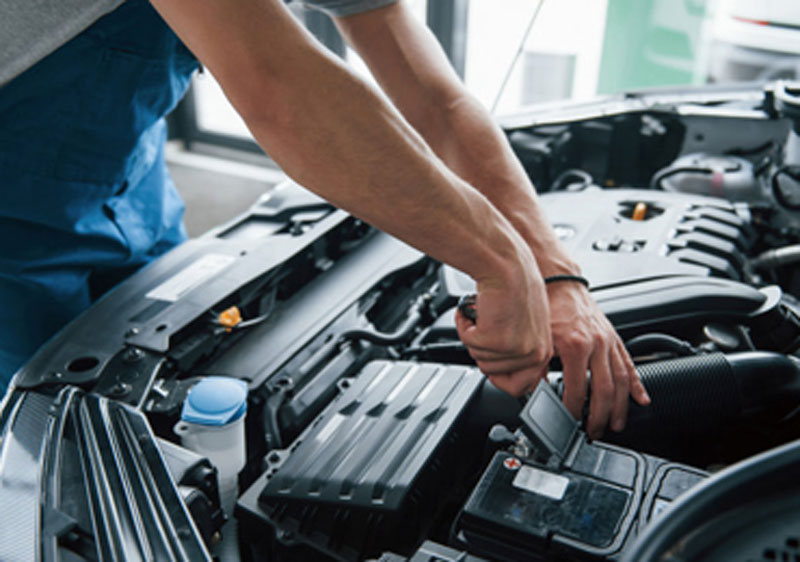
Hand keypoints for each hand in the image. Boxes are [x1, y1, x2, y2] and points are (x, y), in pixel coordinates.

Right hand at [455, 251, 552, 396]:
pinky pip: (468, 344)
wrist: (505, 264)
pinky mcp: (497, 340)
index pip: (520, 387)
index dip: (499, 376)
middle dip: (483, 352)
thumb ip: (519, 352)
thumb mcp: (525, 326)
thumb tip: (503, 373)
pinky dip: (465, 326)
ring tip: (485, 314)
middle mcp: (534, 353)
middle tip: (488, 328)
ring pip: (480, 359)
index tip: (491, 362)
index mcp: (543, 352)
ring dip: (474, 336)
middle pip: (494, 374)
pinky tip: (476, 310)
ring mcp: (517, 349)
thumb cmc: (514, 286)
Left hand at [547, 281, 649, 438]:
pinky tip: (642, 400)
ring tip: (617, 425)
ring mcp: (609, 342)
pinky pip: (629, 364)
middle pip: (604, 391)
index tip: (568, 422)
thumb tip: (532, 393)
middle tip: (594, 432)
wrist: (560, 281)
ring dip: (621, 407)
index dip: (573, 410)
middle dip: (600, 416)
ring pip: (621, 381)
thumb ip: (536, 367)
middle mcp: (596, 344)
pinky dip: (637, 384)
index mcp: (575, 346)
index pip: (577, 390)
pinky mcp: (615, 338)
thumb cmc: (547, 306)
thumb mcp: (538, 339)